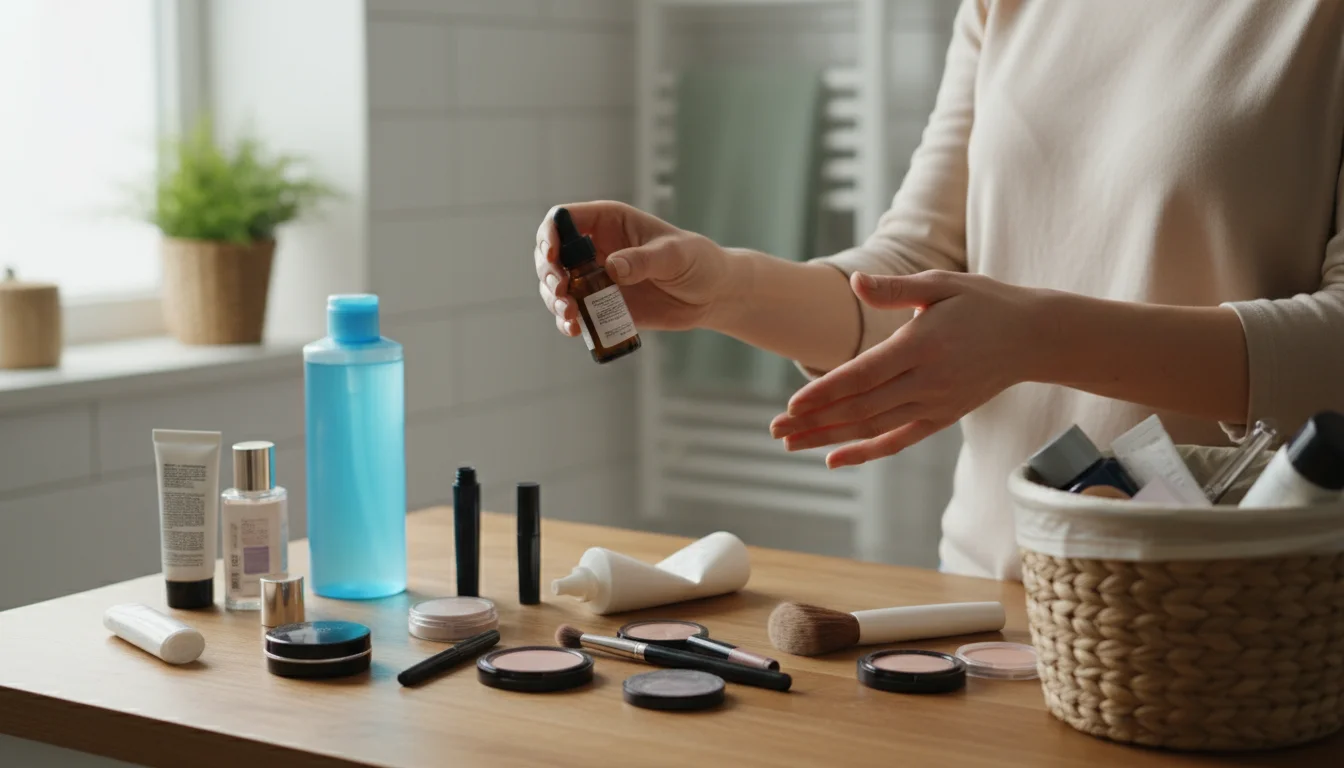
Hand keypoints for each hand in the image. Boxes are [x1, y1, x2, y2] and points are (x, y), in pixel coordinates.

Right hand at [535, 201, 731, 336]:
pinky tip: (574, 330)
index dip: (550, 235)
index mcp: (609, 222)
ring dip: (554, 301)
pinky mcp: (602, 305)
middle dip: (548, 273)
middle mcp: (596, 248)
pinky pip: (575, 313)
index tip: (552, 257)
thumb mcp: (674, 255)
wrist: (712, 295)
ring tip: (569, 316)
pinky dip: (568, 322)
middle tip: (561, 293)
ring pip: (558, 286)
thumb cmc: (698, 262)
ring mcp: (596, 278)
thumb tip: (611, 268)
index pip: (564, 219)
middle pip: (551, 254)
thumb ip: (643, 260)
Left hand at [769, 271, 1048, 467]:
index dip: (825, 392)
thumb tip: (856, 282)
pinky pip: (897, 441)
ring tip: (790, 443)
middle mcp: (926, 382)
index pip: (862, 376)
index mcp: (920, 346)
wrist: (1031, 338)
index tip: (792, 406)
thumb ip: (895, 290)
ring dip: (829, 437)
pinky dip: (865, 452)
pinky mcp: (941, 418)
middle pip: (860, 408)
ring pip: (873, 427)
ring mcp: (934, 405)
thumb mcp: (941, 284)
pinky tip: (834, 459)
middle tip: (775, 429)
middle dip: (814, 421)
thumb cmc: (982, 303)